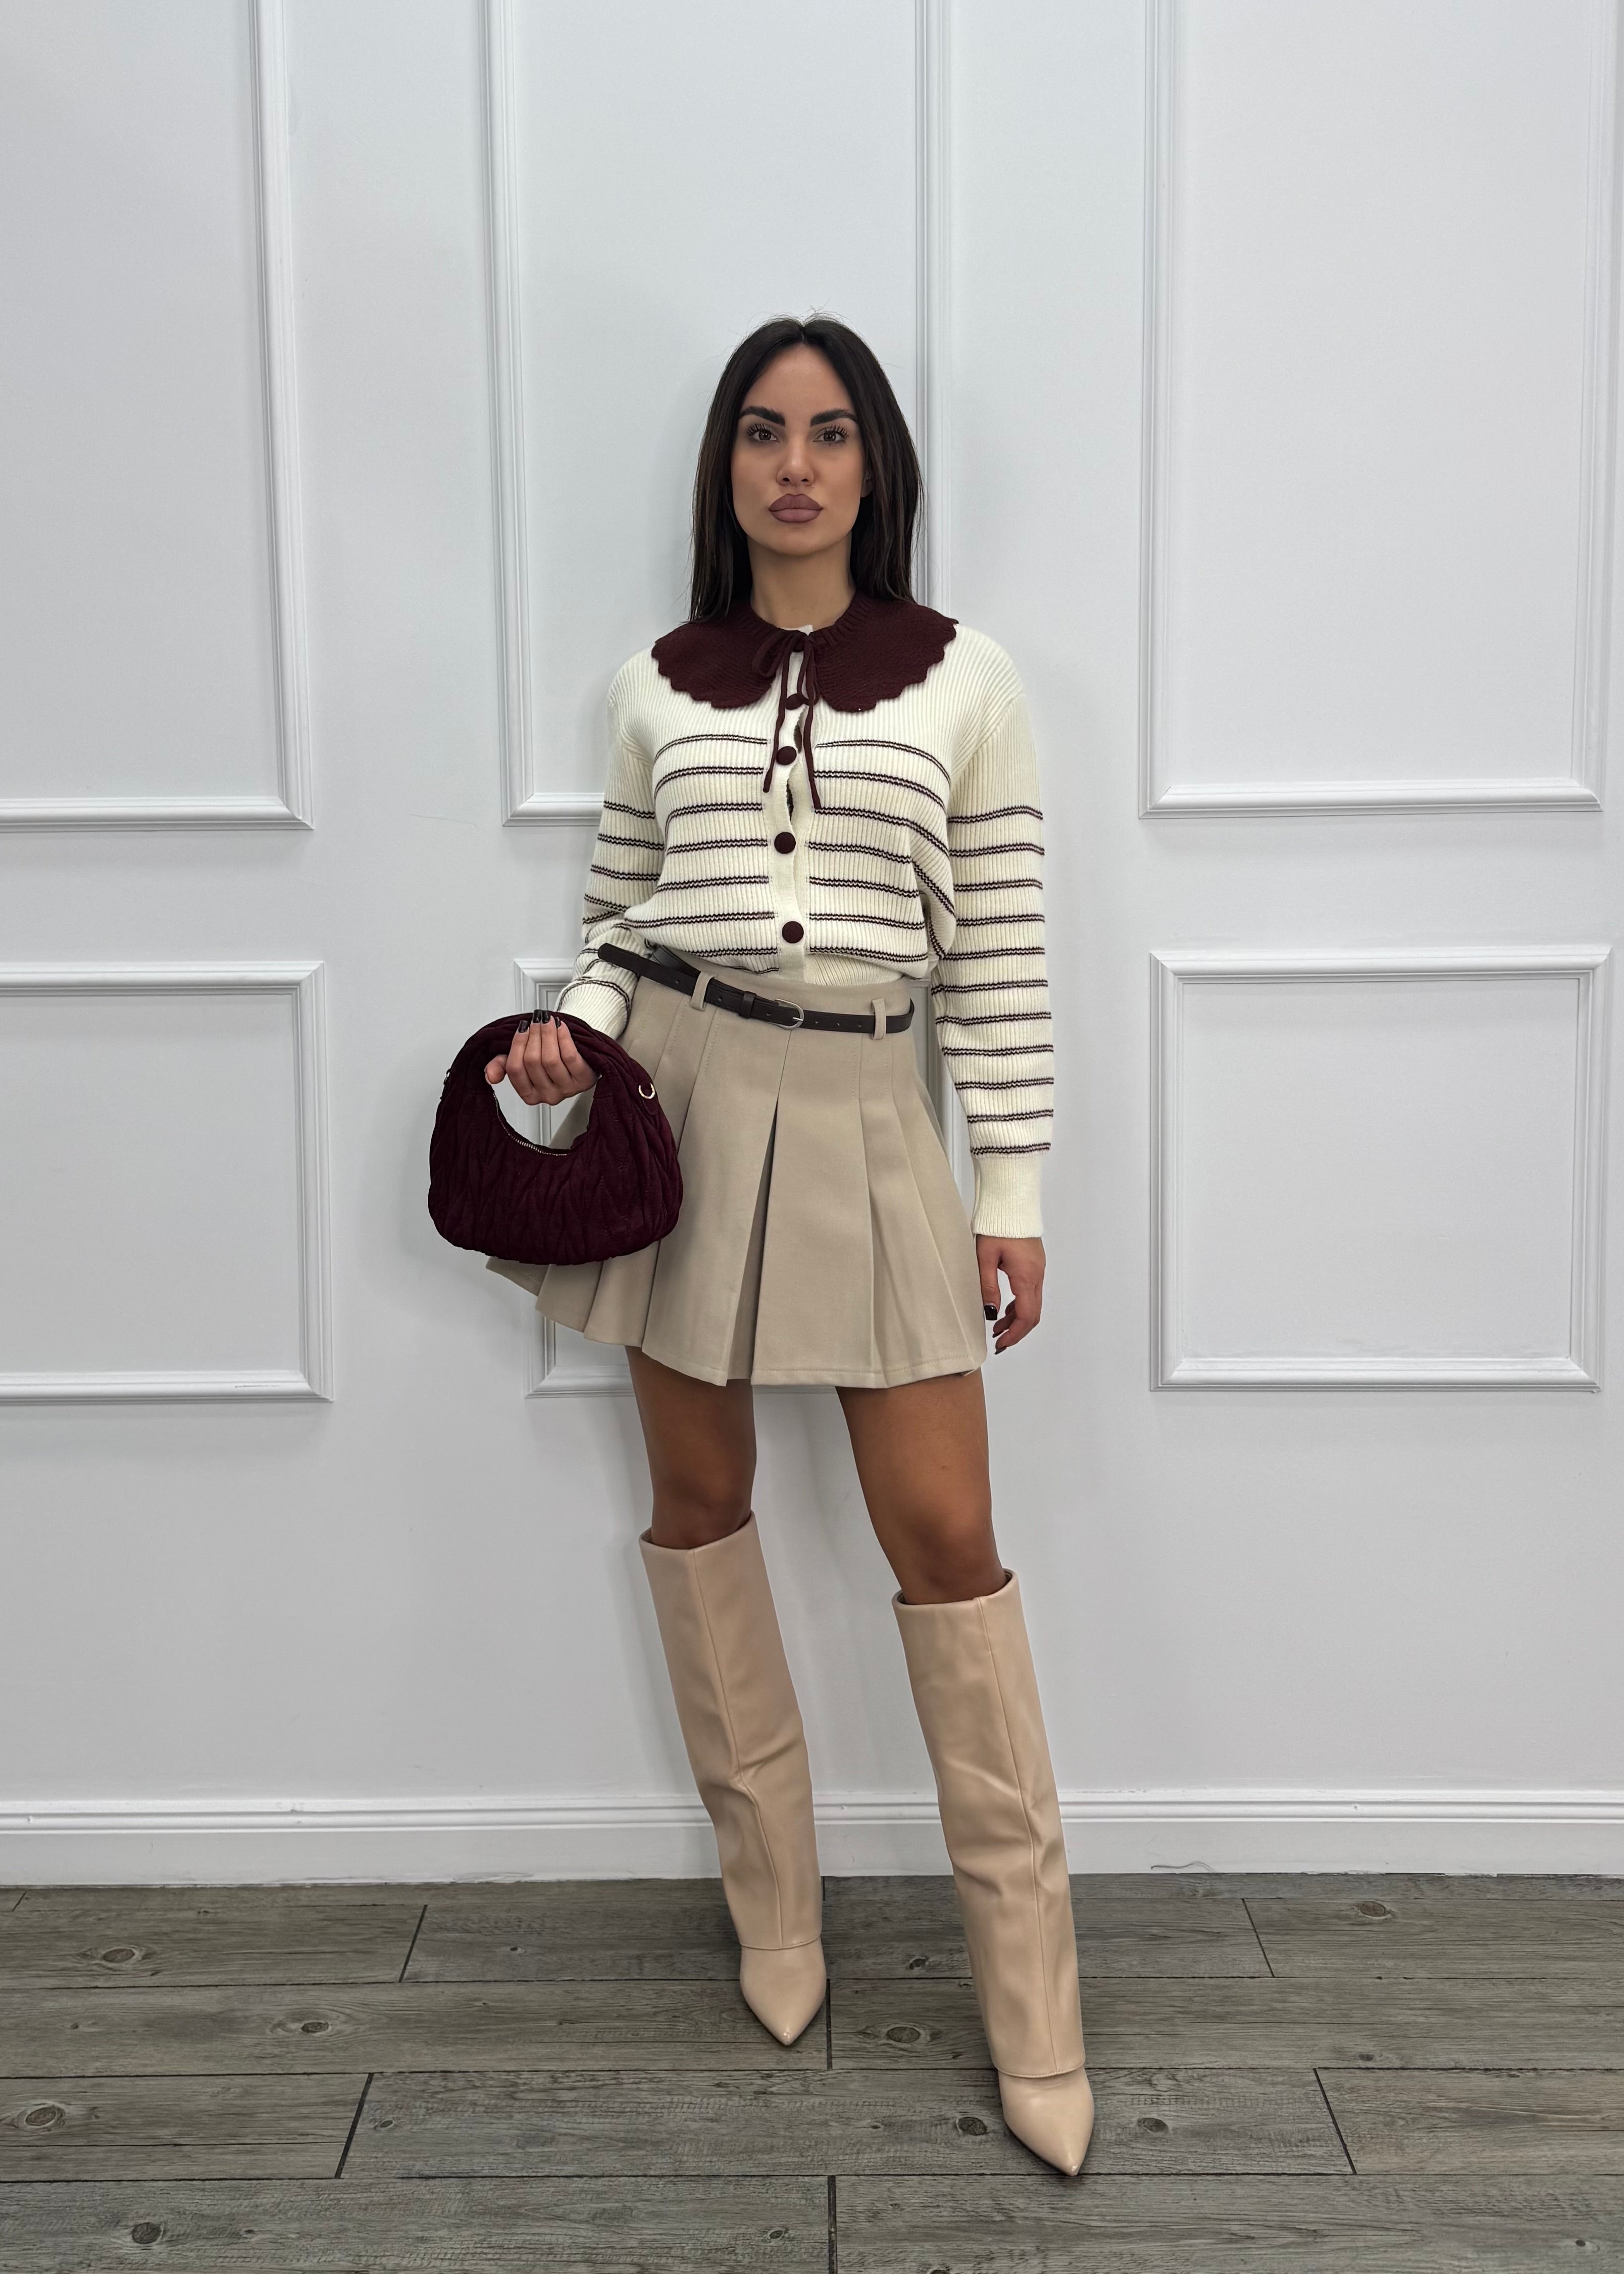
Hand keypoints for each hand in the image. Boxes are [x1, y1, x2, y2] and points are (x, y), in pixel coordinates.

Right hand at [485, 1012, 597, 1106]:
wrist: (580, 1055)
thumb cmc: (549, 1057)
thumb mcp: (522, 1061)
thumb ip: (502, 1066)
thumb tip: (490, 1075)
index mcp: (529, 1094)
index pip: (515, 1070)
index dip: (517, 1045)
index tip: (521, 1028)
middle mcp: (547, 1096)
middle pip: (533, 1062)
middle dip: (533, 1035)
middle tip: (536, 1020)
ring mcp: (567, 1090)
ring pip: (550, 1059)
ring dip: (547, 1034)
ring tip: (547, 1020)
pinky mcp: (584, 1080)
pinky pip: (569, 1056)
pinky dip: (563, 1037)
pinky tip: (560, 1026)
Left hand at [977, 1234, 1044, 1353]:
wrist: (1011, 1203)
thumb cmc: (996, 1226)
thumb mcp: (984, 1258)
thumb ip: (987, 1287)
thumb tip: (990, 1313)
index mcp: (1026, 1276)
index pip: (1026, 1316)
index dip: (1014, 1334)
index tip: (1000, 1344)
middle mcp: (1037, 1276)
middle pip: (1032, 1314)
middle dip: (1016, 1331)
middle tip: (999, 1342)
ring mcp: (1038, 1270)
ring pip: (1032, 1304)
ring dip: (1016, 1319)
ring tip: (996, 1329)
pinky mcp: (1034, 1265)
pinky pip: (1030, 1292)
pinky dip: (1018, 1305)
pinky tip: (1003, 1309)